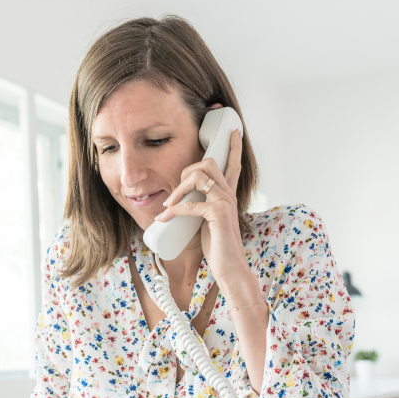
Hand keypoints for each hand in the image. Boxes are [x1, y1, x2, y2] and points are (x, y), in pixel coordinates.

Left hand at [154, 129, 250, 288]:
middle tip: (176, 192)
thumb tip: (180, 201)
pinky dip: (174, 211)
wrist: (229, 267)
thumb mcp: (208, 221)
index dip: (233, 146)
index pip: (233, 164)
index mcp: (228, 195)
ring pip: (199, 177)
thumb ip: (200, 207)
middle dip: (187, 170)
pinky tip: (165, 219)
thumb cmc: (217, 246)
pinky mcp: (218, 214)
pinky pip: (192, 204)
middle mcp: (228, 194)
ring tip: (168, 206)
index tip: (233, 130)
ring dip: (178, 189)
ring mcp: (225, 203)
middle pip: (209, 163)